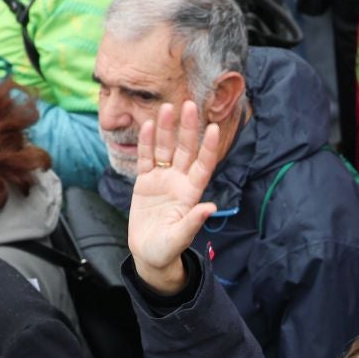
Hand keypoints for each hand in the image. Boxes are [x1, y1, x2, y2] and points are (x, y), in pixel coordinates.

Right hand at [127, 101, 220, 294]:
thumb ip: (193, 222)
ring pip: (165, 149)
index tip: (213, 128)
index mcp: (190, 195)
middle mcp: (179, 182)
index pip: (203, 166)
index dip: (208, 148)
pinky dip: (146, 143)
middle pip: (185, 150)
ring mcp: (162, 180)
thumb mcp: (179, 238)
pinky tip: (147, 125)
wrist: (149, 254)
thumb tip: (210, 207)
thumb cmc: (166, 250)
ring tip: (167, 107)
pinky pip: (146, 158)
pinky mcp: (144, 182)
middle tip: (189, 104)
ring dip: (166, 129)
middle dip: (188, 129)